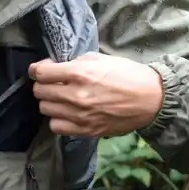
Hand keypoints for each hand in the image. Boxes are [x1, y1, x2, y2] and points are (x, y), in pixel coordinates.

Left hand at [29, 52, 163, 137]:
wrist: (150, 99)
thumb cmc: (127, 74)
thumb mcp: (99, 58)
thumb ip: (75, 62)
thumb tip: (54, 67)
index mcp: (80, 73)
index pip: (40, 73)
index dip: (37, 70)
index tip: (41, 70)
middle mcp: (76, 95)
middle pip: (39, 92)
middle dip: (44, 85)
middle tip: (54, 83)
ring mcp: (80, 115)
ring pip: (45, 109)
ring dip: (50, 102)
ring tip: (62, 99)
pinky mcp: (85, 130)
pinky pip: (56, 127)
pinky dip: (58, 119)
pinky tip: (67, 114)